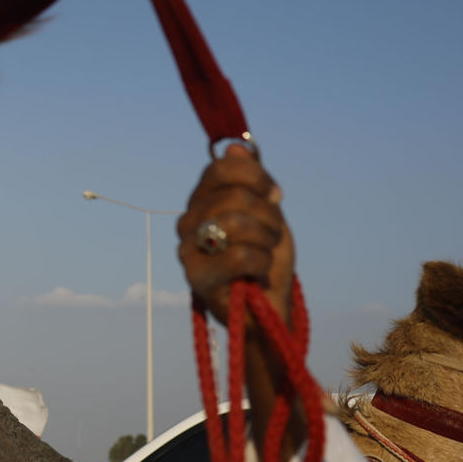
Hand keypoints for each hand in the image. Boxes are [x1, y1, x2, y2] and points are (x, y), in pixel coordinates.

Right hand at [176, 145, 293, 329]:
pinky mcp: (196, 277)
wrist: (266, 313)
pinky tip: (259, 273)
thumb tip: (234, 148)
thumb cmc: (265, 262)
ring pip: (237, 223)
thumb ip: (252, 184)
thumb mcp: (267, 216)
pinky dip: (262, 262)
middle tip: (273, 234)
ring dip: (267, 239)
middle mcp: (188, 221)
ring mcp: (188, 249)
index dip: (256, 176)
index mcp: (202, 201)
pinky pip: (240, 255)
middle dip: (268, 215)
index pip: (221, 169)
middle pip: (235, 196)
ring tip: (266, 253)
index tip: (274, 194)